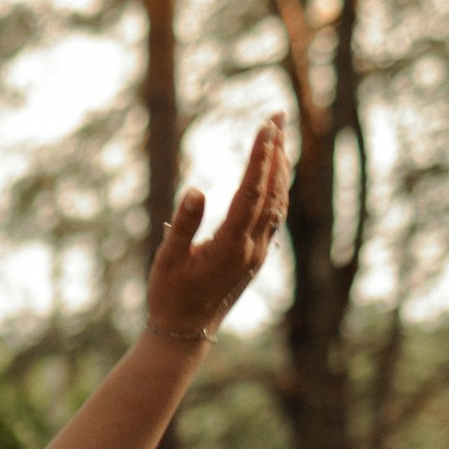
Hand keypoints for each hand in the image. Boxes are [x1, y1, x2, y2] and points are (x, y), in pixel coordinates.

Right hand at [145, 118, 288, 343]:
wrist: (185, 333)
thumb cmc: (170, 295)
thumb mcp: (167, 260)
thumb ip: (182, 225)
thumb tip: (196, 189)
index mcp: (230, 245)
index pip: (252, 191)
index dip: (260, 157)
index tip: (265, 126)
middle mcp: (252, 247)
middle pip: (273, 190)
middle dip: (277, 150)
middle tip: (279, 115)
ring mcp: (258, 252)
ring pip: (279, 201)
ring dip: (281, 166)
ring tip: (281, 135)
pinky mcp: (256, 255)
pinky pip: (275, 213)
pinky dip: (278, 187)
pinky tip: (276, 172)